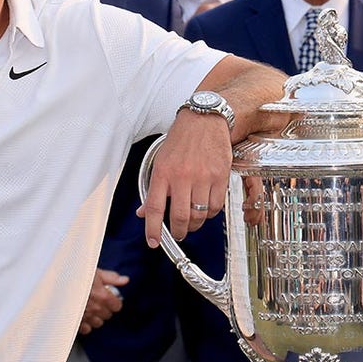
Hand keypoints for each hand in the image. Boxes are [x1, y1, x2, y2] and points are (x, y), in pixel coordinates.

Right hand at [79, 269, 127, 334]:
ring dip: (96, 316)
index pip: (117, 306)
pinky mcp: (75, 321)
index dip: (114, 301)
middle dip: (105, 308)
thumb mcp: (95, 271)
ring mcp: (85, 316)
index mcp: (103, 296)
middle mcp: (96, 308)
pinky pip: (86, 329)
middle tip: (98, 300)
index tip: (109, 297)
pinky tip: (82, 314)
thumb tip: (124, 280)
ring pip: (98, 323)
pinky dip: (85, 323)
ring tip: (89, 307)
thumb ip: (111, 277)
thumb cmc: (74, 273)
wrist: (55, 280)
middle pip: (108, 315)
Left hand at [140, 110, 231, 246]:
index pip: (153, 207)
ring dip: (195, 224)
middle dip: (178, 231)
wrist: (204, 119)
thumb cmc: (180, 140)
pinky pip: (216, 206)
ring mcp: (202, 177)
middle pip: (179, 216)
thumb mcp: (160, 161)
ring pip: (199, 214)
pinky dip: (210, 214)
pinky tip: (206, 209)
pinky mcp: (220, 176)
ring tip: (193, 222)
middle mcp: (181, 176)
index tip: (153, 242)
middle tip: (179, 233)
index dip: (152, 229)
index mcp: (162, 172)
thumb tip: (142, 213)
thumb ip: (153, 188)